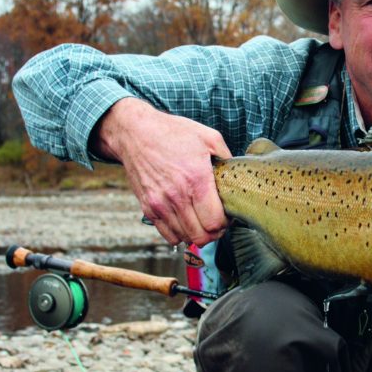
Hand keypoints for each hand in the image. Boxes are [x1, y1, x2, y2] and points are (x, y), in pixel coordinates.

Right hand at [92, 97, 230, 246]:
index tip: (227, 215)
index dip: (226, 223)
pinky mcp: (148, 207)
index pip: (215, 222)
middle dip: (215, 233)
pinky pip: (168, 235)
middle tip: (218, 222)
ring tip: (202, 221)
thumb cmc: (173, 133)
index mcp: (197, 179)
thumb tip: (237, 175)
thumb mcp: (209, 137)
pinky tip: (186, 221)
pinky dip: (180, 234)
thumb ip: (227, 158)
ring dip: (198, 234)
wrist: (135, 132)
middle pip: (201, 236)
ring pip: (186, 238)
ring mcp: (160, 204)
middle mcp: (177, 196)